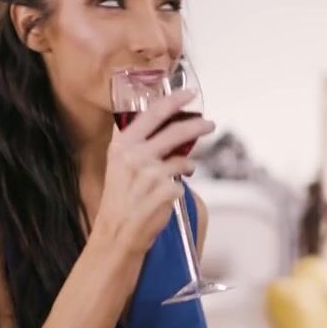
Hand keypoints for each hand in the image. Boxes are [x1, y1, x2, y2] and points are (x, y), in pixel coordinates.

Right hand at [94, 90, 214, 252]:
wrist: (117, 232)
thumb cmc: (119, 201)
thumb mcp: (118, 166)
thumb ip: (138, 147)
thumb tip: (168, 133)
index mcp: (122, 145)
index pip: (152, 115)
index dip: (173, 102)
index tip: (188, 95)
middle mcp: (135, 156)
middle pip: (175, 132)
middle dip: (197, 126)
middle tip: (209, 124)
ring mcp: (152, 173)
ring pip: (183, 160)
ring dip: (188, 165)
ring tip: (184, 171)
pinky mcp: (166, 191)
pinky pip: (182, 183)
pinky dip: (179, 187)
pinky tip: (169, 195)